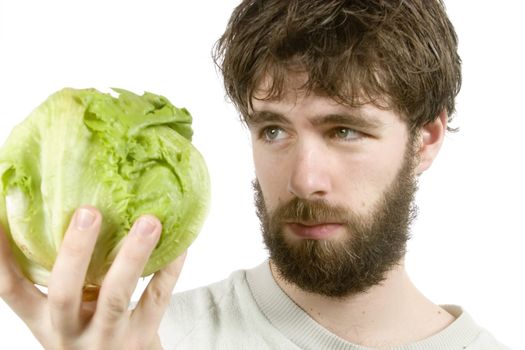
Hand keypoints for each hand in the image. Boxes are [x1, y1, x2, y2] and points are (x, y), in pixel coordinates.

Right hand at [0, 206, 184, 349]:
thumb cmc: (93, 334)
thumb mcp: (69, 315)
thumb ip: (68, 279)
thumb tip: (72, 212)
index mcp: (45, 321)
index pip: (12, 290)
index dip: (2, 257)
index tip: (0, 221)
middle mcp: (70, 332)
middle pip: (65, 293)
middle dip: (75, 251)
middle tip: (88, 212)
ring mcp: (108, 337)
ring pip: (117, 295)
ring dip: (133, 255)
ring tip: (149, 221)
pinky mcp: (142, 337)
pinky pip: (157, 298)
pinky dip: (170, 268)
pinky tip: (180, 244)